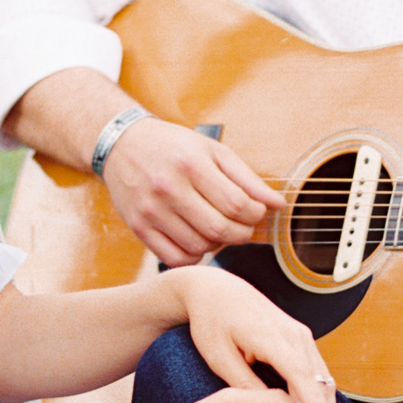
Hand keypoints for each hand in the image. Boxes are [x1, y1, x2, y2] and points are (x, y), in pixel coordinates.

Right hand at [103, 119, 282, 266]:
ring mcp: (151, 210)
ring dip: (218, 244)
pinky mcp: (138, 226)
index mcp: (192, 165)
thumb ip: (247, 178)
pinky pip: (174, 258)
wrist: (123, 144)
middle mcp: (169, 188)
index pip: (237, 204)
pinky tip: (198, 240)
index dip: (256, 214)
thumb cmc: (174, 147)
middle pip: (220, 229)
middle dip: (241, 234)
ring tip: (218, 229)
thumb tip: (279, 204)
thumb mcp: (214, 151)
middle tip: (243, 227)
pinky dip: (194, 256)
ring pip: (199, 247)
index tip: (257, 212)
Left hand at [173, 266, 336, 402]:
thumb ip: (248, 386)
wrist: (216, 290)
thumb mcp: (221, 359)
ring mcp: (300, 333)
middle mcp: (293, 332)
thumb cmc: (212, 322)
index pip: (301, 375)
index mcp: (270, 336)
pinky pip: (316, 368)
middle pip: (319, 378)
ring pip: (323, 374)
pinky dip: (318, 391)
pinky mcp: (301, 337)